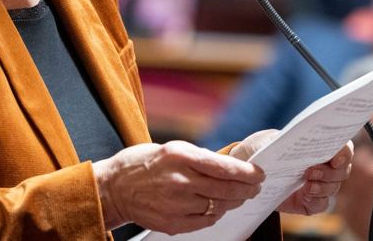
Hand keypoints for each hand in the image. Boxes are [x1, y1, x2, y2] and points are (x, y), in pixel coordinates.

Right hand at [94, 141, 264, 233]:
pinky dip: (214, 215)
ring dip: (231, 203)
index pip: (224, 168)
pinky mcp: (172, 222)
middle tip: (254, 188)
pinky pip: (204, 222)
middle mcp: (180, 180)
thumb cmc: (143, 163)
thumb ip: (199, 159)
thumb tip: (230, 168)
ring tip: (235, 197)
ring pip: (218, 207)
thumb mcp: (171, 149)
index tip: (258, 175)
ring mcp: (176, 204)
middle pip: (226, 190)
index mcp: (180, 155)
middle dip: (246, 190)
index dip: (247, 173)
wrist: (114, 186)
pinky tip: (215, 208)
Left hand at [230, 132, 353, 215]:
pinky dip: (316, 201)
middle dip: (330, 172)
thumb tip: (289, 141)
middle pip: (342, 171)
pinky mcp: (309, 202)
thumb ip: (280, 140)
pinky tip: (306, 197)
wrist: (249, 171)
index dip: (344, 153)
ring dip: (323, 187)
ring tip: (307, 185)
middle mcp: (323, 166)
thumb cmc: (262, 150)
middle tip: (312, 171)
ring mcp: (318, 185)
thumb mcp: (268, 140)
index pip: (343, 148)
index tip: (335, 158)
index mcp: (318, 146)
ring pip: (333, 188)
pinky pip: (322, 204)